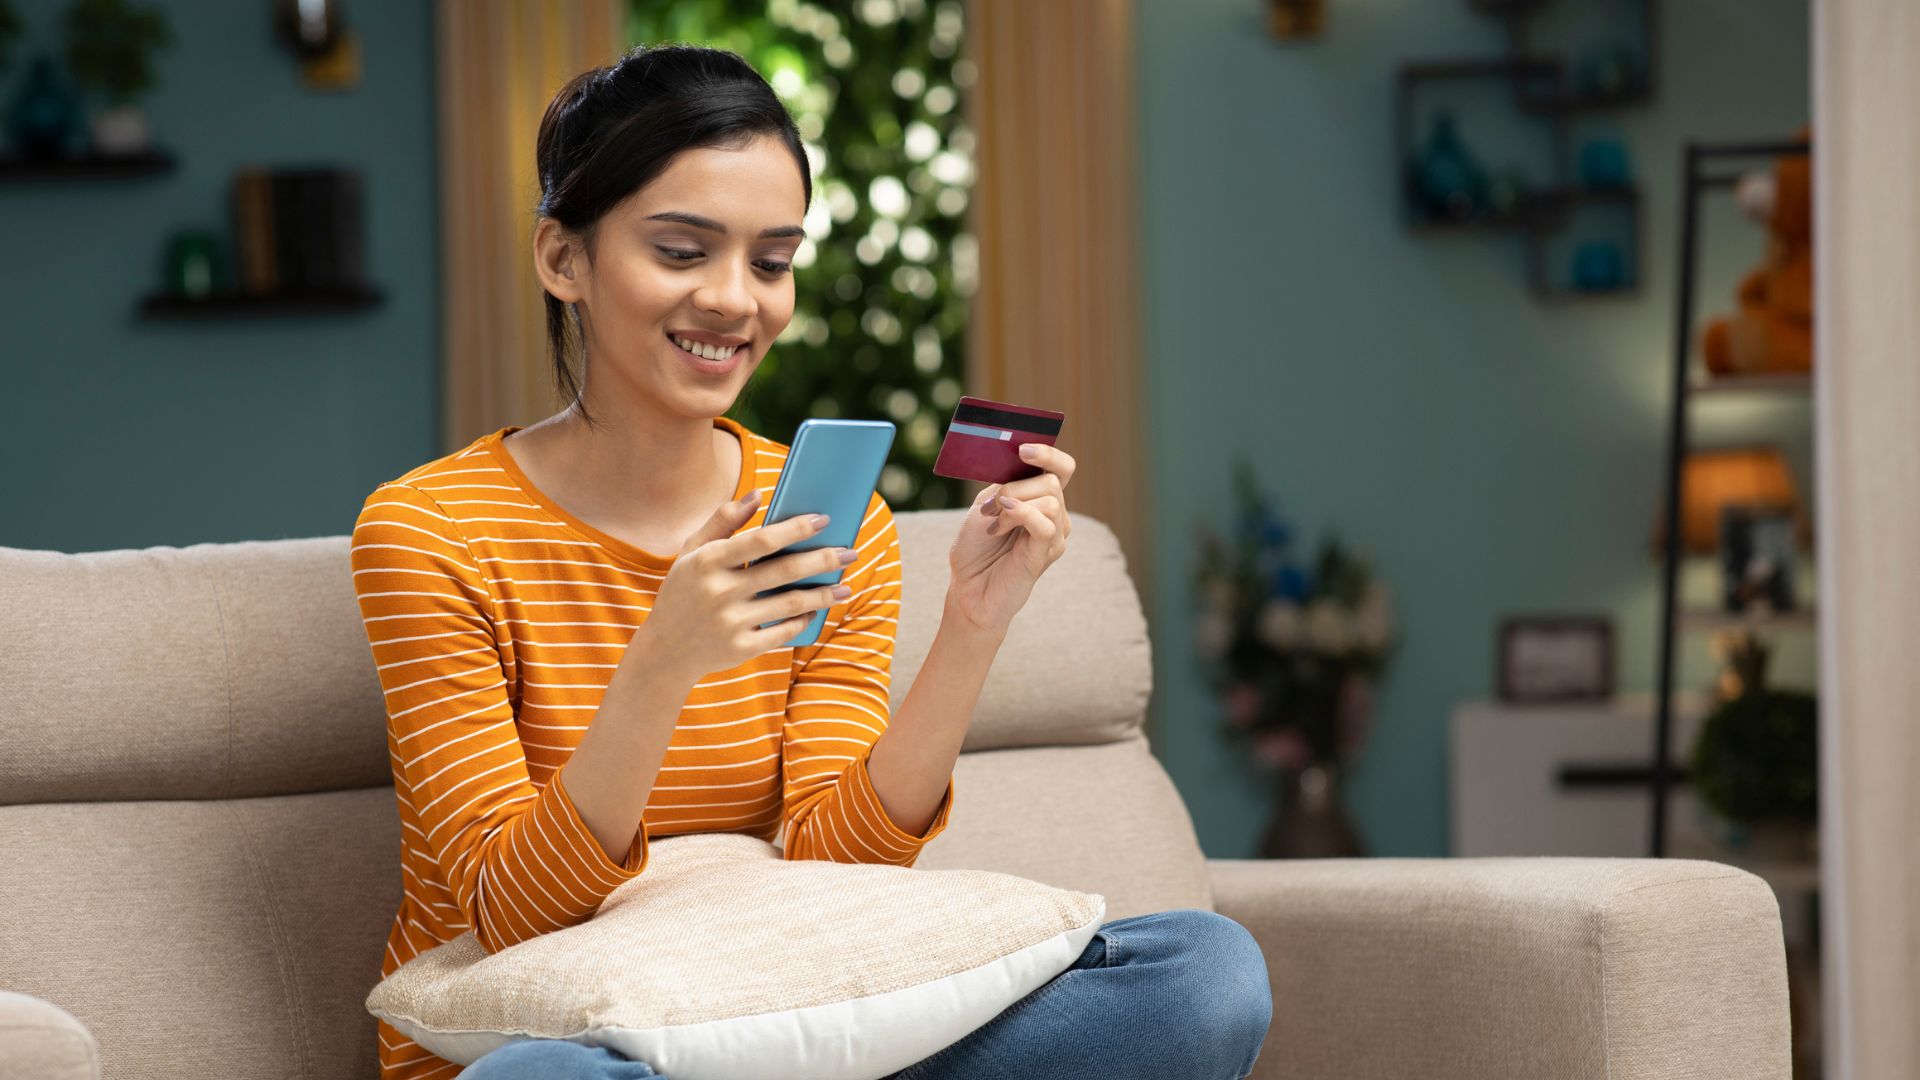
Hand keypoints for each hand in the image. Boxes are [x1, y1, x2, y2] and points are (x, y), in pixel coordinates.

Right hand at [635, 489, 860, 679]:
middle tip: (851, 552)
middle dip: (823, 560)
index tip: (824, 519)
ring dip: (824, 594)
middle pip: (785, 571)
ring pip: (791, 604)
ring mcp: (730, 622)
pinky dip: (804, 619)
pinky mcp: (741, 649)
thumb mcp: (691, 552)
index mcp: (707, 561)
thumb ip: (723, 520)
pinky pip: (783, 632)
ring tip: (845, 586)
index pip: (761, 540)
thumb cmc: (684, 591)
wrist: (665, 651)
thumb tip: (759, 494)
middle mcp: (719, 591)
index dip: (796, 528)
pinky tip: (816, 610)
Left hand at [945, 442, 1076, 636]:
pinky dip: (1020, 514)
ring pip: (1050, 498)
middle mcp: (1055, 514)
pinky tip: (998, 525)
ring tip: (993, 523)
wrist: (967, 588)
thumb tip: (1019, 463)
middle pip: (1051, 479)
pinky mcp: (1048, 552)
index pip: (1062, 467)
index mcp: (1039, 499)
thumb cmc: (975, 549)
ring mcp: (1054, 534)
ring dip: (1013, 503)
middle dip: (1015, 485)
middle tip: (990, 507)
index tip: (1022, 448)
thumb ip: (1004, 484)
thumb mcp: (985, 506)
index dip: (1048, 452)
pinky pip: (1046, 522)